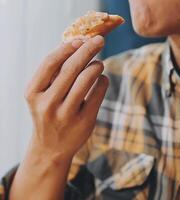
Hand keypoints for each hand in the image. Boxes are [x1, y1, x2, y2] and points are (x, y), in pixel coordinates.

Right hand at [25, 35, 107, 160]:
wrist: (51, 148)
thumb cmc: (49, 112)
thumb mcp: (42, 95)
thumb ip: (54, 74)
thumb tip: (76, 45)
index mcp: (33, 93)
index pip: (50, 63)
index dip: (67, 48)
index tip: (80, 39)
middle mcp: (48, 103)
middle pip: (71, 68)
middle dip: (88, 50)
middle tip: (100, 40)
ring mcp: (66, 114)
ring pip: (87, 79)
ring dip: (96, 66)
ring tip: (99, 64)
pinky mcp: (84, 121)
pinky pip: (98, 93)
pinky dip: (103, 81)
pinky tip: (102, 79)